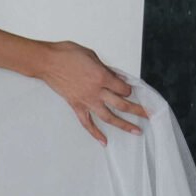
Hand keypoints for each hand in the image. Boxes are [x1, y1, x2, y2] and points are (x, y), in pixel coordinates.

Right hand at [35, 41, 149, 143]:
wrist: (47, 62)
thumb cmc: (67, 54)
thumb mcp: (91, 55)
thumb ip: (105, 69)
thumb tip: (115, 77)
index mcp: (102, 77)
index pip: (123, 88)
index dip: (128, 89)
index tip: (129, 90)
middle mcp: (96, 91)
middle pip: (122, 104)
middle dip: (138, 110)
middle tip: (149, 115)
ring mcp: (86, 101)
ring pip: (109, 117)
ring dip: (124, 125)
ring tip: (136, 131)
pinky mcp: (76, 106)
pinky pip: (87, 123)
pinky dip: (96, 133)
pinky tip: (104, 141)